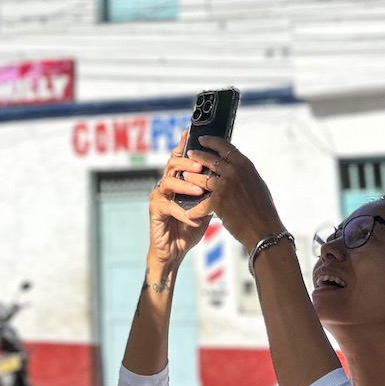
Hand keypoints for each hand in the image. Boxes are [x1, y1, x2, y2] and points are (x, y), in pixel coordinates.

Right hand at [146, 132, 210, 272]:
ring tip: (200, 190)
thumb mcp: (205, 205)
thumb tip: (229, 173)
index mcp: (178, 179)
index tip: (191, 134)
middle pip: (173, 164)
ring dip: (185, 186)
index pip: (181, 158)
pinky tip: (194, 219)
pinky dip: (183, 213)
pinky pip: (168, 207)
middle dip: (188, 163)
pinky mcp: (155, 210)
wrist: (175, 251)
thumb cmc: (190, 227)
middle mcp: (166, 184)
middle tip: (201, 165)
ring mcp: (159, 196)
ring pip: (169, 183)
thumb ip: (212, 189)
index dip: (184, 145)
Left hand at [188, 136, 284, 247]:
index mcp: (245, 165)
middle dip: (197, 156)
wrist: (264, 229)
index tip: (202, 139)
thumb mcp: (256, 183)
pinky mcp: (218, 201)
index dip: (211, 141)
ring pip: (202, 178)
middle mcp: (234, 171)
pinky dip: (195, 209)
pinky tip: (188, 212)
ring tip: (184, 176)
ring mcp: (225, 185)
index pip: (225, 147)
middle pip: (210, 159)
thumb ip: (243, 174)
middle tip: (189, 154)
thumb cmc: (264, 209)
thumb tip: (232, 167)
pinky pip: (202, 203)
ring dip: (191, 177)